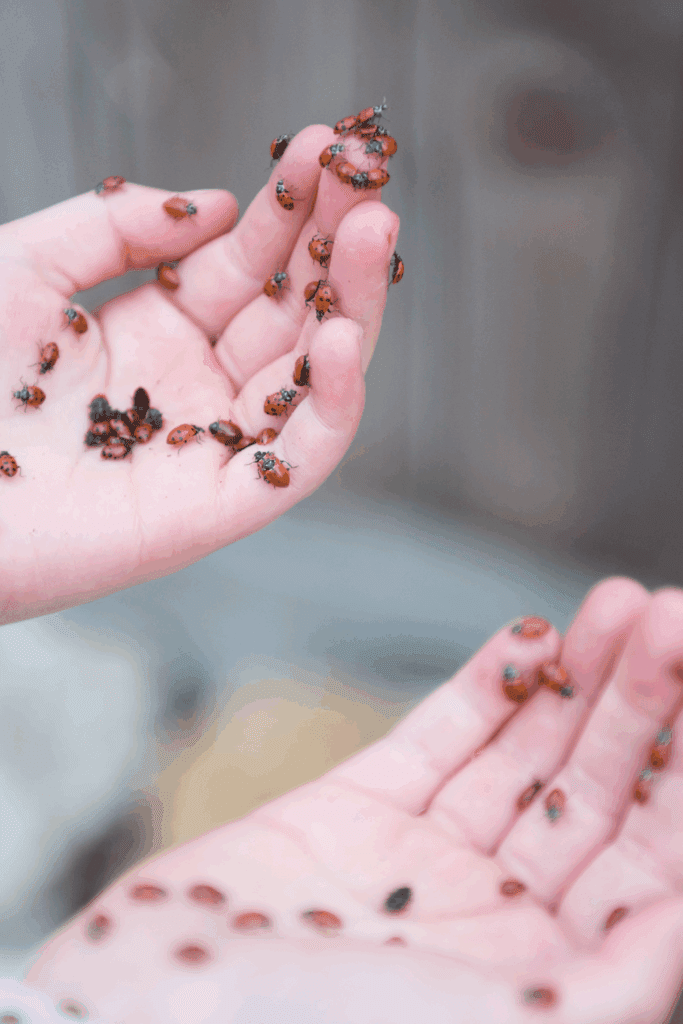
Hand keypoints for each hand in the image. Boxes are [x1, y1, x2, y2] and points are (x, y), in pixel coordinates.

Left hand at [0, 125, 399, 624]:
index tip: (323, 147)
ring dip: (353, 305)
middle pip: (290, 313)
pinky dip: (332, 403)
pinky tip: (341, 337)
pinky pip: (301, 459)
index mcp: (155, 333)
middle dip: (335, 244)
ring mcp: (212, 448)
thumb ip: (119, 226)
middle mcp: (195, 387)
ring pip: (310, 376)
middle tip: (368, 176)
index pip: (245, 266)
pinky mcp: (219, 508)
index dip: (287, 209)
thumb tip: (219, 205)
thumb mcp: (27, 266)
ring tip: (375, 230)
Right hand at [25, 578, 682, 1022]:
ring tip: (616, 603)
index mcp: (547, 975)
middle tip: (666, 613)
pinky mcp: (357, 808)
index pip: (649, 858)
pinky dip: (486, 683)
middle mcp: (497, 915)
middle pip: (591, 790)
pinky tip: (532, 634)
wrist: (157, 1017)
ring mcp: (426, 856)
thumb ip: (623, 974)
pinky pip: (438, 736)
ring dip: (573, 677)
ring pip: (523, 751)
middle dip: (638, 701)